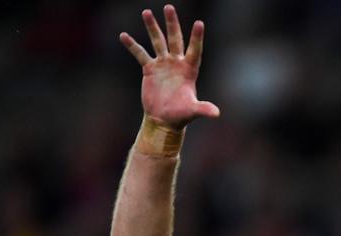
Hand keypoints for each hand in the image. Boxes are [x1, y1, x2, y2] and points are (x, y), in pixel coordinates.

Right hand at [120, 5, 219, 128]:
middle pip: (175, 39)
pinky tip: (123, 36)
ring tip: (147, 12)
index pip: (194, 50)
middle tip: (169, 7)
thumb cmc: (181, 115)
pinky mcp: (150, 69)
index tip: (199, 23)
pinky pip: (140, 54)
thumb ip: (204, 109)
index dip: (196, 37)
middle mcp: (176, 63)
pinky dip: (132, 45)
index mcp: (189, 70)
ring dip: (152, 27)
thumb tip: (217, 114)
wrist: (164, 119)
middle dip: (172, 24)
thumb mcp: (192, 111)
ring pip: (158, 41)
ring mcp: (163, 64)